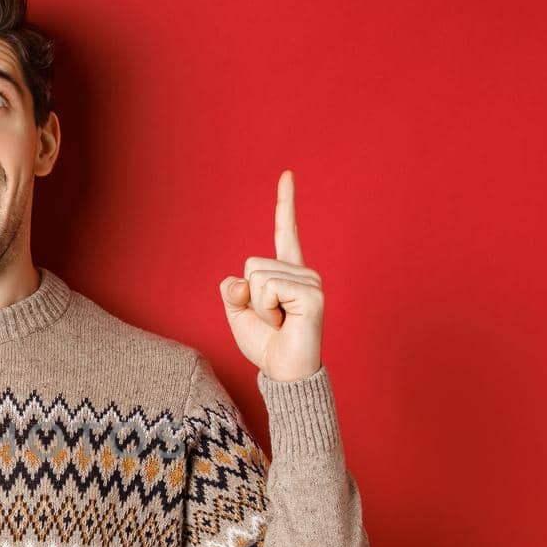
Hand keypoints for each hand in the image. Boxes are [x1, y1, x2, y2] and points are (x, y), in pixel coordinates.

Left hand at [219, 169, 324, 381]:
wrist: (284, 372)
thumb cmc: (266, 344)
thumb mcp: (239, 313)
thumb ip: (233, 291)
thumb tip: (240, 279)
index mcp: (286, 273)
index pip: (286, 231)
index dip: (285, 203)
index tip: (287, 174)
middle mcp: (303, 273)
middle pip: (252, 264)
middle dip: (250, 296)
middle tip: (271, 319)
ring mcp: (311, 282)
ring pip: (258, 276)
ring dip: (259, 307)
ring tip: (279, 323)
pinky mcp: (312, 295)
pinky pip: (268, 288)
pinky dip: (266, 310)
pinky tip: (285, 322)